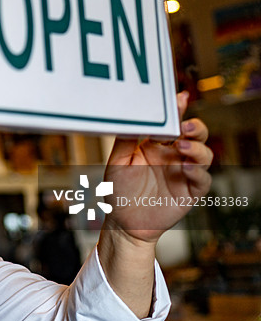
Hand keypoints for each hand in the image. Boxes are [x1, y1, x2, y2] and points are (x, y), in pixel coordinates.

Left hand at [103, 91, 212, 243]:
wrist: (123, 221)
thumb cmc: (119, 190)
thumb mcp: (117, 162)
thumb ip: (125, 141)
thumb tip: (131, 118)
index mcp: (156, 145)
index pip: (171, 124)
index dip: (178, 111)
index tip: (179, 99)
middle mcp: (172, 156)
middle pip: (194, 135)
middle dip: (194, 127)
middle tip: (184, 126)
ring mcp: (183, 173)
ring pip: (203, 154)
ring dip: (197, 148)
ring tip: (183, 146)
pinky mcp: (190, 191)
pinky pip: (202, 179)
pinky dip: (198, 171)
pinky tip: (186, 167)